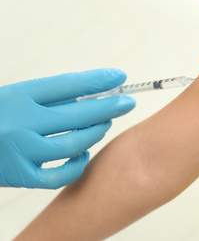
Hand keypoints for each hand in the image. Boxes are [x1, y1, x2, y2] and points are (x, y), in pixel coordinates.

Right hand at [0, 69, 134, 188]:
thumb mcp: (18, 97)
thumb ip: (52, 97)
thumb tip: (94, 95)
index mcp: (18, 96)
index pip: (67, 85)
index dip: (97, 81)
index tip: (120, 77)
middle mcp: (19, 122)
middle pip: (77, 115)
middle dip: (109, 107)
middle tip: (127, 102)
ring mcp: (20, 151)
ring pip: (73, 145)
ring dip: (95, 134)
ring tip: (105, 124)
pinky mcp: (20, 176)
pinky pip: (59, 176)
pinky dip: (76, 166)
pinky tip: (83, 154)